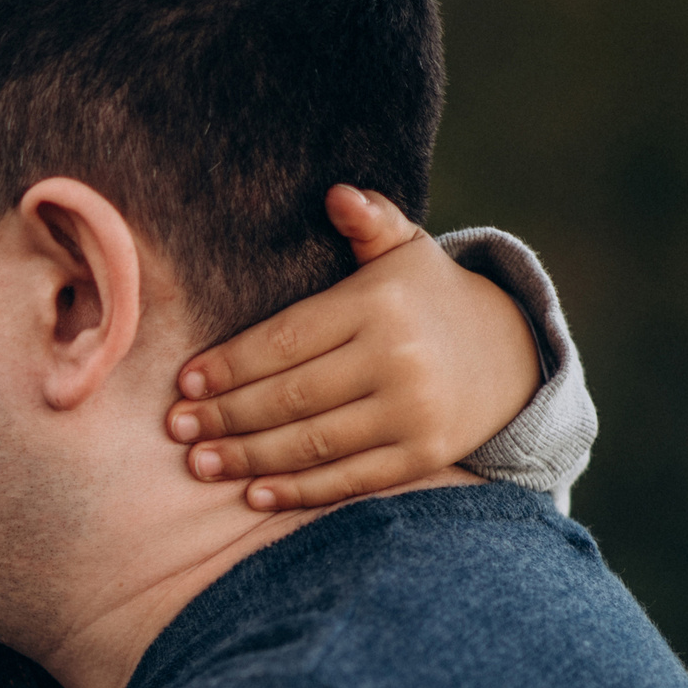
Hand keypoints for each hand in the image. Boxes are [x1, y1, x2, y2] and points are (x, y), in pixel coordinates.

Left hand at [166, 186, 539, 509]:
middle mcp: (397, 359)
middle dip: (225, 415)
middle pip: (290, 396)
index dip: (230, 364)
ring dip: (247, 457)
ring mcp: (413, 412)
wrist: (511, 353)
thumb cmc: (429, 297)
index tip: (185, 382)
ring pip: (312, 442)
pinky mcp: (422, 455)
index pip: (286, 339)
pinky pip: (348, 478)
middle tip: (177, 427)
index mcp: (379, 304)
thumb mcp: (406, 249)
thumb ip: (369, 221)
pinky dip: (298, 490)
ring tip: (199, 463)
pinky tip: (253, 493)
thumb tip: (336, 194)